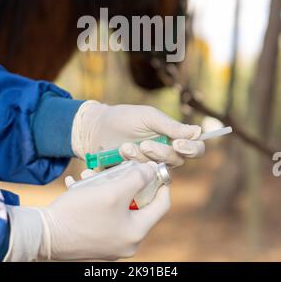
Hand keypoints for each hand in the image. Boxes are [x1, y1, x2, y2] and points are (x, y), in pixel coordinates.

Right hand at [5, 162, 169, 260]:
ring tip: (89, 175)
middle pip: (137, 204)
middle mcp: (127, 242)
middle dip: (125, 181)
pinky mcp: (95, 240)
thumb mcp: (113, 191)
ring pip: (117, 206)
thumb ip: (137, 179)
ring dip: (106, 187)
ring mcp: (110, 243)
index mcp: (136, 232)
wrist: (43, 234)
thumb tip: (152, 170)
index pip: (161, 204)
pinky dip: (95, 198)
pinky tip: (79, 187)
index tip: (154, 166)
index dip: (160, 182)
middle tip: (116, 167)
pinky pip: (103, 214)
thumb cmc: (80, 213)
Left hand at [72, 101, 204, 166]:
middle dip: (160, 153)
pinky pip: (142, 177)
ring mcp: (151, 165)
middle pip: (177, 161)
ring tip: (126, 146)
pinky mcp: (137, 176)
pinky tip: (121, 153)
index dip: (191, 149)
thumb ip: (171, 126)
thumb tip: (198, 131)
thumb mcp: (148, 117)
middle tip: (144, 144)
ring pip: (159, 169)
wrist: (97, 128)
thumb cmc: (124, 118)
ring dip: (142, 158)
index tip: (178, 144)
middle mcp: (166, 153)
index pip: (195, 148)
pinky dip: (132, 164)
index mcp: (173, 137)